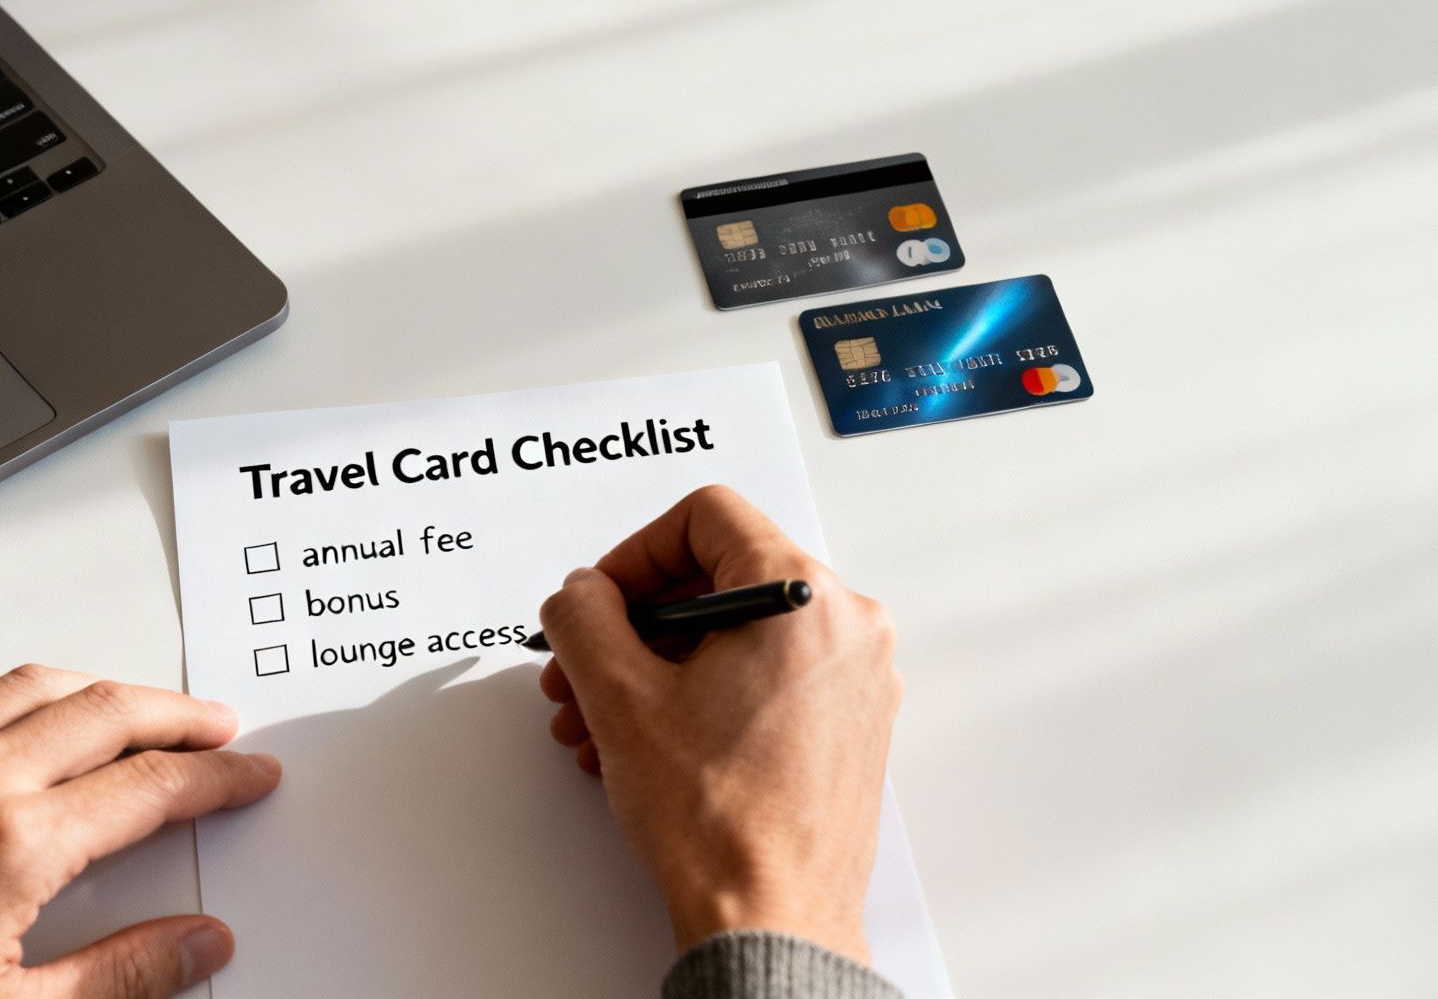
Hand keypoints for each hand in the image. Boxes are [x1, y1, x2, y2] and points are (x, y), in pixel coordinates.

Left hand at [0, 666, 280, 998]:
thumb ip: (123, 976)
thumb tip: (199, 946)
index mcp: (15, 846)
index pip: (150, 788)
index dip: (216, 778)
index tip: (248, 777)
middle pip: (106, 713)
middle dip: (177, 715)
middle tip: (216, 729)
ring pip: (32, 685)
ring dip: (99, 689)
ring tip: (135, 705)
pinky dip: (5, 691)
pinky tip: (15, 706)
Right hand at [537, 486, 900, 963]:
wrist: (772, 920)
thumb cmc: (720, 821)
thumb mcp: (621, 698)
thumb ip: (586, 618)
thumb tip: (581, 593)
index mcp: (803, 597)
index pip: (708, 517)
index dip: (634, 552)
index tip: (600, 599)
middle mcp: (846, 627)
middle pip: (720, 579)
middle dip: (635, 625)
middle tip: (582, 666)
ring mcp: (856, 680)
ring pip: (738, 637)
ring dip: (657, 668)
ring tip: (599, 720)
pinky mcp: (850, 726)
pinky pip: (766, 680)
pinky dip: (703, 696)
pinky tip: (648, 743)